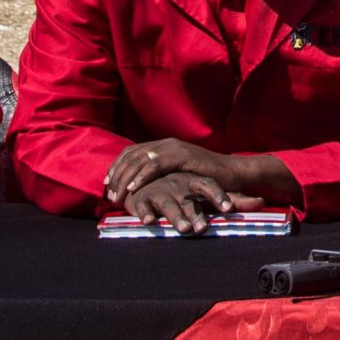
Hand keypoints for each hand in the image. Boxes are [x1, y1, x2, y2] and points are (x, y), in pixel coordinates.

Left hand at [104, 138, 242, 204]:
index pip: (130, 152)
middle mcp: (166, 144)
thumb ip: (160, 176)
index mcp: (162, 146)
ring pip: (140, 160)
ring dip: (125, 178)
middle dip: (117, 175)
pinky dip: (141, 176)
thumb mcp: (178, 175)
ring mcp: (174, 148)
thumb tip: (137, 187)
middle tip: (108, 194)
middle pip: (132, 156)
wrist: (232, 174)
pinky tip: (133, 189)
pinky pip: (155, 164)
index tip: (107, 184)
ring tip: (117, 195)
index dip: (116, 167)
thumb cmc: (205, 180)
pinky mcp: (182, 156)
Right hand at [120, 172, 264, 236]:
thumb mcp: (208, 194)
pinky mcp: (141, 199)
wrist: (148, 181)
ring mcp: (160, 191)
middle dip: (196, 214)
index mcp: (195, 182)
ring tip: (185, 229)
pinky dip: (145, 214)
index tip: (229, 210)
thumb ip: (234, 199)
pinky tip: (150, 222)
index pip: (210, 186)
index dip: (219, 197)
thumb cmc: (184, 192)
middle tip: (203, 229)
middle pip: (189, 201)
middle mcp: (178, 185)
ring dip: (176, 217)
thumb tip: (262, 201)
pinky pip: (142, 207)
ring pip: (168, 204)